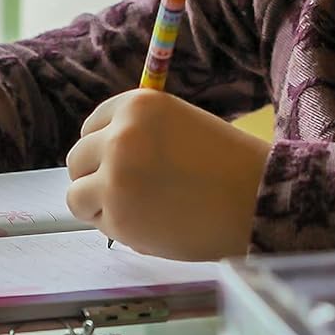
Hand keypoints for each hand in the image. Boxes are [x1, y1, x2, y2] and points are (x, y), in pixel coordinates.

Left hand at [65, 89, 270, 260]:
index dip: (103, 148)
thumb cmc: (226, 164)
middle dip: (95, 177)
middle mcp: (119, 136)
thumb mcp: (177, 125)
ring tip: (137, 210)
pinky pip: (99, 224)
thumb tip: (96, 157)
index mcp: (136, 105)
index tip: (121, 164)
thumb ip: (137, 133)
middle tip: (127, 192)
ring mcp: (114, 178)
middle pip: (77, 159)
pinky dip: (118, 229)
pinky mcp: (118, 218)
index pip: (91, 126)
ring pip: (76, 195)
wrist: (258, 200)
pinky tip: (153, 225)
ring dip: (99, 206)